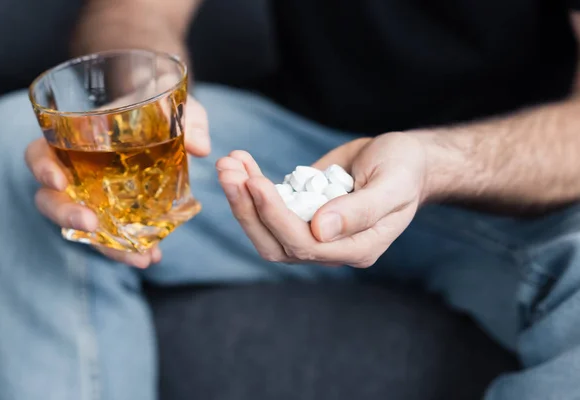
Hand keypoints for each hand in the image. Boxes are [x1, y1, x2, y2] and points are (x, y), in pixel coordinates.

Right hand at [25, 95, 209, 267]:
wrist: (166, 125)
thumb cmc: (158, 110)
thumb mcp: (175, 108)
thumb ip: (190, 121)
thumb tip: (199, 147)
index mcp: (74, 140)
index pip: (40, 153)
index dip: (42, 167)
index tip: (58, 180)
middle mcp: (75, 173)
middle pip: (51, 199)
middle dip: (66, 216)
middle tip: (90, 225)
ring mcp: (93, 197)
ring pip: (81, 227)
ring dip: (105, 246)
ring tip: (138, 257)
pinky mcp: (114, 214)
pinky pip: (112, 237)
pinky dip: (129, 250)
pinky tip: (152, 256)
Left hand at [216, 132, 427, 267]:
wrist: (401, 159)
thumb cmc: (404, 169)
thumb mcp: (393, 184)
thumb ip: (361, 210)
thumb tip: (320, 230)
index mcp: (357, 248)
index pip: (305, 245)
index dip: (276, 217)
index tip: (255, 183)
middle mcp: (330, 248)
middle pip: (276, 244)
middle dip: (248, 209)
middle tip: (228, 171)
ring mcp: (312, 232)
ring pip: (265, 230)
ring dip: (241, 199)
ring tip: (228, 164)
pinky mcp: (300, 213)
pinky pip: (268, 209)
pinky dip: (249, 187)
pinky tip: (240, 162)